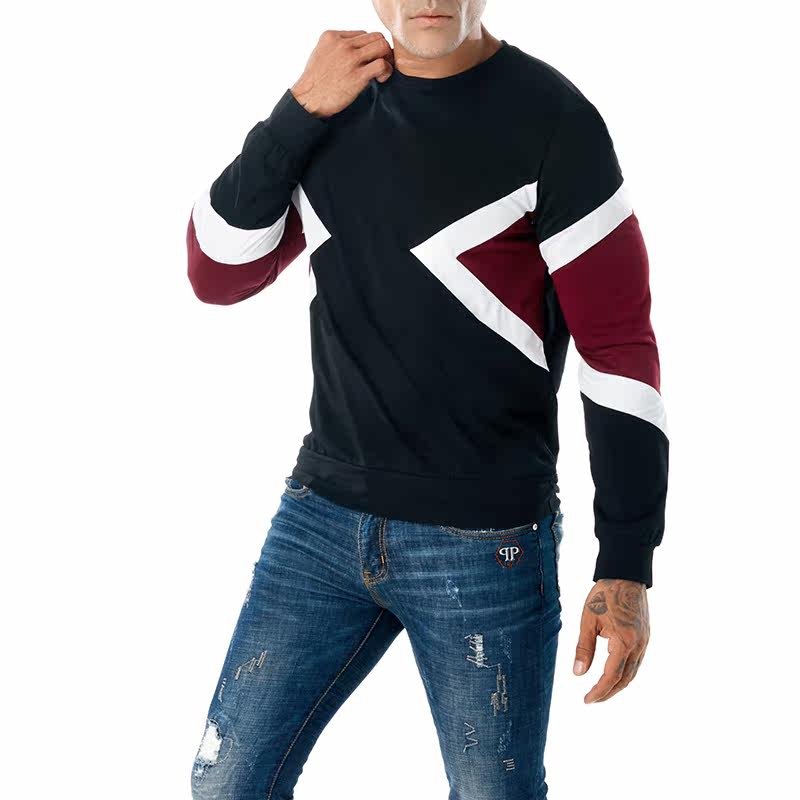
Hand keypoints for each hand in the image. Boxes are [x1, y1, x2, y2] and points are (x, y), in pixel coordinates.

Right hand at [291, 30, 393, 118]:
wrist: (308, 99)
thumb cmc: (314, 82)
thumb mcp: (320, 54)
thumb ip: (336, 47)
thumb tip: (354, 49)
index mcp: (332, 36)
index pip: (362, 34)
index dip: (369, 47)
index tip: (368, 59)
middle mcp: (342, 44)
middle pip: (375, 37)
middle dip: (382, 49)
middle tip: (382, 63)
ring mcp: (350, 59)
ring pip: (381, 46)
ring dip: (387, 58)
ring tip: (382, 71)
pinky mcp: (357, 76)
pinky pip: (382, 65)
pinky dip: (387, 70)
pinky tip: (381, 79)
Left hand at [573, 578, 649, 702]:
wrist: (626, 575)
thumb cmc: (604, 595)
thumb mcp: (588, 620)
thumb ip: (584, 648)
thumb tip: (578, 673)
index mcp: (624, 642)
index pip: (611, 676)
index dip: (599, 691)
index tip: (587, 700)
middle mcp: (638, 646)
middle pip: (625, 679)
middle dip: (608, 692)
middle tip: (592, 700)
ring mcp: (645, 642)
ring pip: (633, 673)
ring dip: (618, 684)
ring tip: (601, 690)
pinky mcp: (645, 637)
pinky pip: (636, 662)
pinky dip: (625, 673)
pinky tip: (613, 673)